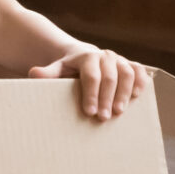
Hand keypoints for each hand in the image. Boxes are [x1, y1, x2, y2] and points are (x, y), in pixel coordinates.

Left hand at [28, 46, 149, 120]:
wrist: (84, 56)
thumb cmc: (69, 68)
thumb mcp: (57, 69)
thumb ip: (48, 73)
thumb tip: (33, 74)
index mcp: (86, 56)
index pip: (90, 76)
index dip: (91, 94)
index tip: (89, 112)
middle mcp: (104, 56)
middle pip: (109, 77)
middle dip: (107, 98)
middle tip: (104, 118)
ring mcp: (119, 59)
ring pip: (126, 73)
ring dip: (124, 93)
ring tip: (119, 112)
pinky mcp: (130, 64)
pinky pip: (139, 71)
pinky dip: (140, 82)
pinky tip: (136, 96)